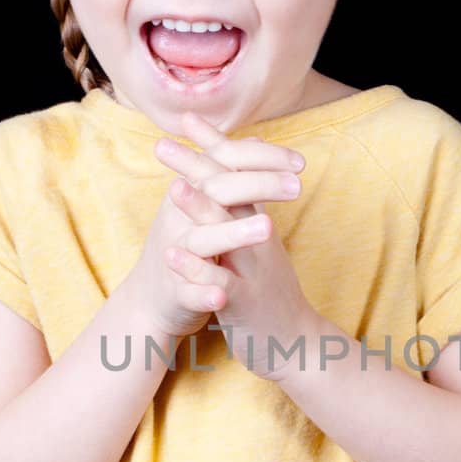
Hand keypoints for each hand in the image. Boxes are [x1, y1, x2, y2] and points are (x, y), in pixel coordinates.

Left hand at [155, 112, 317, 379]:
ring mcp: (253, 269)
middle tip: (164, 143)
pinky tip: (173, 256)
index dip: (214, 146)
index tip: (186, 119)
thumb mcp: (261, 243)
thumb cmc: (270, 289)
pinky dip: (197, 270)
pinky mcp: (245, 303)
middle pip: (231, 193)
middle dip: (197, 167)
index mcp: (258, 222)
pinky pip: (220, 283)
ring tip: (174, 189)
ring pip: (228, 234)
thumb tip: (247, 171)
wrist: (297, 342)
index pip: (238, 174)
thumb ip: (250, 206)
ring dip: (201, 210)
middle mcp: (258, 239)